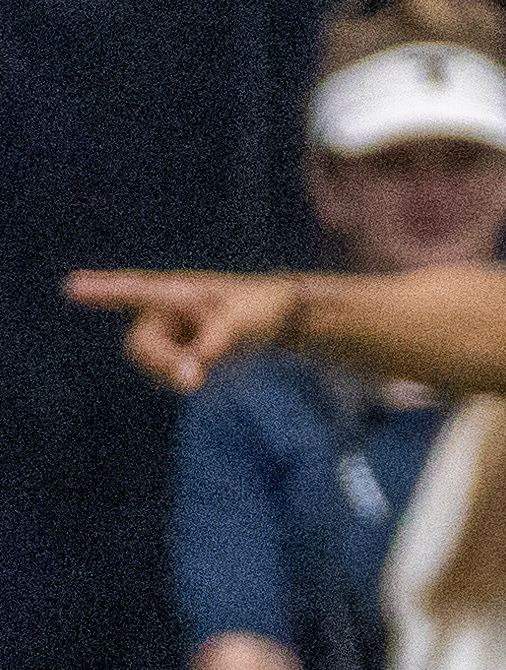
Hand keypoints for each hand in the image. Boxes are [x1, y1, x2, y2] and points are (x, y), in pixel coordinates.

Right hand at [67, 269, 304, 393]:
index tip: (71, 287)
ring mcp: (166, 337)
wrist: (269, 320)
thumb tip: (188, 378)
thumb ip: (214, 343)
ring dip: (176, 373)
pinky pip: (169, 376)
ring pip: (154, 366)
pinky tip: (206, 370)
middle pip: (140, 344)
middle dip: (161, 363)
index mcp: (174, 291)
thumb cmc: (254, 309)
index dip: (102, 291)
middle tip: (193, 382)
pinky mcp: (175, 358)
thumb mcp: (240, 322)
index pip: (134, 290)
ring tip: (211, 364)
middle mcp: (162, 313)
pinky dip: (188, 379)